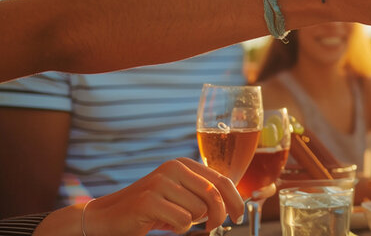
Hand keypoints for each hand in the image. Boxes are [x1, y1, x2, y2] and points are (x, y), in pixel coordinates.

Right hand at [85, 158, 244, 234]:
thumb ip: (203, 194)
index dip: (236, 200)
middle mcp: (173, 168)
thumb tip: (233, 204)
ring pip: (198, 210)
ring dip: (192, 223)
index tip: (239, 215)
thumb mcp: (180, 196)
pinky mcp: (149, 200)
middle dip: (219, 216)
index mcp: (183, 164)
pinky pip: (182, 221)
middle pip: (214, 195)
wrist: (109, 215)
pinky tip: (164, 223)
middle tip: (213, 227)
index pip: (222, 180)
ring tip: (174, 220)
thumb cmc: (151, 208)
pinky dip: (178, 228)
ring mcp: (160, 183)